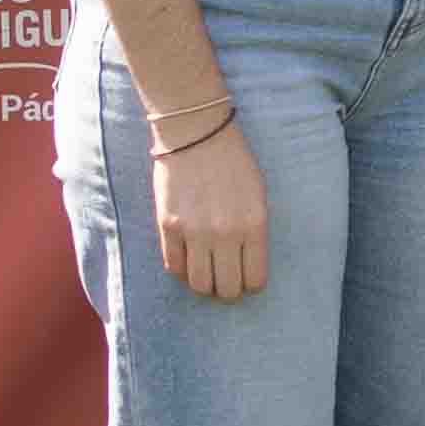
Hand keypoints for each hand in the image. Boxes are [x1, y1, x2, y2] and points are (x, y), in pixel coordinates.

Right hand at [154, 117, 269, 300]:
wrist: (196, 134)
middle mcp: (225, 233)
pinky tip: (189, 262)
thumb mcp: (257, 196)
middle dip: (228, 291)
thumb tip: (246, 264)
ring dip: (205, 286)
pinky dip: (183, 272)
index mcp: (254, 225)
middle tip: (226, 282)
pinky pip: (174, 266)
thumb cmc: (233, 163)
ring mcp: (194, 231)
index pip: (254, 279)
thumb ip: (254, 230)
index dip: (251, 285)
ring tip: (207, 275)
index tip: (247, 280)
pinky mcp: (167, 226)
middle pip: (227, 288)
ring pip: (200, 284)